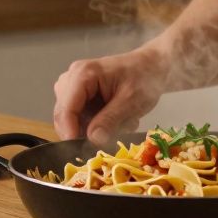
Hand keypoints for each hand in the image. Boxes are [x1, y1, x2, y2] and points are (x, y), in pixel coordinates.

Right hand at [53, 48, 168, 144]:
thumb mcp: (131, 101)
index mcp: (82, 74)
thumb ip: (110, 120)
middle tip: (112, 135)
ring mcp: (74, 87)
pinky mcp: (80, 96)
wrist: (152, 67)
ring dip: (95, 128)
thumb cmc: (144, 77)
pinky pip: (81, 119)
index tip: (81, 150)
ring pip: (72, 120)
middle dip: (86, 131)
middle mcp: (72, 78)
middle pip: (64, 115)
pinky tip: (119, 119)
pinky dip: (98, 125)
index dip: (70, 132)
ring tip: (123, 122)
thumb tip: (92, 140)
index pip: (66, 108)